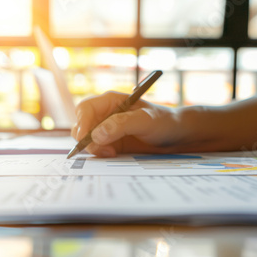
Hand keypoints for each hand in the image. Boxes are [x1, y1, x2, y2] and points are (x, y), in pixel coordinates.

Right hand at [71, 91, 197, 156]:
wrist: (175, 136)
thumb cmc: (163, 122)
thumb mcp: (145, 120)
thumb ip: (121, 125)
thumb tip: (97, 134)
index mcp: (111, 101)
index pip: (85, 109)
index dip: (82, 123)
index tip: (87, 138)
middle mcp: (105, 114)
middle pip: (81, 125)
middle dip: (86, 139)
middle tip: (102, 150)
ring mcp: (106, 129)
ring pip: (86, 138)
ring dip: (93, 148)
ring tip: (111, 153)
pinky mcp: (110, 142)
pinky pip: (95, 148)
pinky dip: (98, 154)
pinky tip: (112, 155)